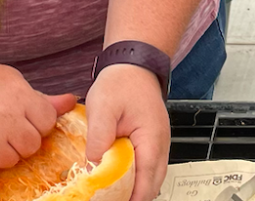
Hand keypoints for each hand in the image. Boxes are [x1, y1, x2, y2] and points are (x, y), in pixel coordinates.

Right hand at [0, 63, 79, 174]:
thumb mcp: (11, 81)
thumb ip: (42, 98)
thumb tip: (72, 102)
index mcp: (19, 95)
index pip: (47, 122)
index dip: (38, 123)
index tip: (26, 119)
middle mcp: (5, 117)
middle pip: (32, 145)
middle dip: (23, 140)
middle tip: (8, 129)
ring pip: (13, 160)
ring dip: (6, 152)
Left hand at [85, 64, 169, 200]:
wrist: (133, 66)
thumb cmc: (121, 82)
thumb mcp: (103, 108)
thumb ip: (99, 138)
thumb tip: (93, 167)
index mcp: (152, 140)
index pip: (147, 182)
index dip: (132, 199)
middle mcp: (160, 146)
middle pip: (152, 185)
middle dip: (133, 197)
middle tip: (109, 199)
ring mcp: (158, 145)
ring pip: (151, 179)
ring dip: (134, 189)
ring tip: (111, 194)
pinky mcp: (151, 143)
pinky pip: (147, 168)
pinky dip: (135, 179)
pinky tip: (117, 180)